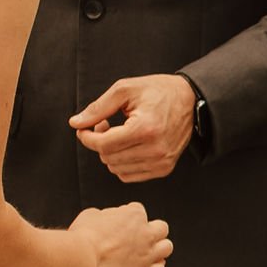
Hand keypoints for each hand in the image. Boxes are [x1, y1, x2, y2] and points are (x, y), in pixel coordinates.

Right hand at [67, 204, 173, 266]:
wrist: (82, 259)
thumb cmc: (83, 235)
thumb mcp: (92, 214)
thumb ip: (106, 215)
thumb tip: (107, 219)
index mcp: (134, 215)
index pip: (139, 210)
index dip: (129, 217)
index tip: (120, 224)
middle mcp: (146, 234)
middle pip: (162, 227)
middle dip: (152, 230)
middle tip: (139, 237)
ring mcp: (147, 254)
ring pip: (167, 247)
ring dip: (158, 248)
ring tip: (146, 251)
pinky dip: (154, 266)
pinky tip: (144, 266)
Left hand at [71, 74, 197, 182]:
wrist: (190, 100)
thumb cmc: (158, 91)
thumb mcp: (125, 90)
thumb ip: (98, 107)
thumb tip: (76, 123)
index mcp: (145, 128)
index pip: (104, 145)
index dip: (87, 137)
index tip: (84, 128)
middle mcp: (155, 149)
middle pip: (108, 158)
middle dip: (98, 142)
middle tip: (104, 124)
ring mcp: (161, 161)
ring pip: (116, 169)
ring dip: (110, 153)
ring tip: (118, 134)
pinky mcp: (164, 168)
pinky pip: (129, 176)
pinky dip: (121, 163)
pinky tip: (127, 146)